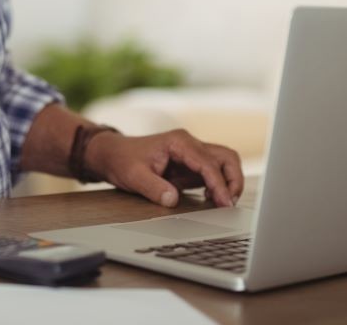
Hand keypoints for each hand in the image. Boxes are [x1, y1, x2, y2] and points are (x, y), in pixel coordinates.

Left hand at [85, 129, 243, 208]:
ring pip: (224, 162)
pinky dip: (219, 185)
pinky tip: (212, 201)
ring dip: (229, 182)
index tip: (225, 203)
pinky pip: (213, 173)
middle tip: (230, 203)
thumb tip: (173, 200)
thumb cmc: (122, 160)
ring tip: (224, 204)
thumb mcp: (134, 176)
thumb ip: (154, 188)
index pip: (208, 162)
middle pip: (226, 157)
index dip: (219, 184)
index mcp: (179, 142)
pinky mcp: (191, 165)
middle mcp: (190, 144)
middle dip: (233, 179)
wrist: (113, 153)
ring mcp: (192, 153)